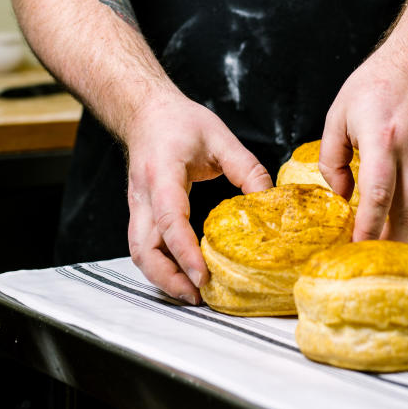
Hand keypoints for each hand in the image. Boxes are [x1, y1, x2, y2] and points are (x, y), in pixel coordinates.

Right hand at [124, 90, 271, 302]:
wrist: (147, 112)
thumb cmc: (180, 122)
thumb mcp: (220, 137)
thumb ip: (246, 167)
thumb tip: (269, 200)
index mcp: (163, 173)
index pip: (170, 219)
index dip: (184, 251)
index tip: (202, 275)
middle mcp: (144, 195)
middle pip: (144, 248)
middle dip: (168, 278)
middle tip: (198, 295)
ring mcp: (138, 206)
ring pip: (139, 253)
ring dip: (161, 277)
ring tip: (192, 293)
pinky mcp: (140, 213)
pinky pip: (143, 246)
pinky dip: (160, 266)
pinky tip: (182, 274)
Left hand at [319, 39, 407, 242]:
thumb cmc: (376, 85)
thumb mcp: (338, 115)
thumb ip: (333, 159)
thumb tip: (342, 196)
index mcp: (381, 140)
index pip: (377, 196)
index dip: (367, 227)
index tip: (355, 246)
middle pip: (405, 212)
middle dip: (386, 240)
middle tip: (368, 254)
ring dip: (406, 235)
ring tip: (387, 244)